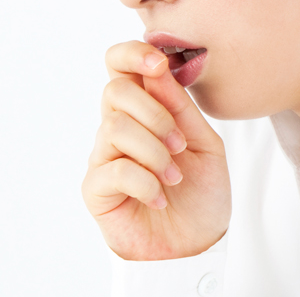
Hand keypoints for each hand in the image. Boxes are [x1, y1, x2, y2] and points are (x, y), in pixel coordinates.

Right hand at [81, 40, 231, 260]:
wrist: (197, 244)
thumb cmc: (201, 192)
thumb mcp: (204, 142)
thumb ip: (181, 107)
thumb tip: (158, 68)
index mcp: (143, 109)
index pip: (119, 64)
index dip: (132, 54)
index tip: (159, 64)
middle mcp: (117, 127)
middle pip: (115, 90)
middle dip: (154, 112)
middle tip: (179, 143)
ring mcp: (104, 156)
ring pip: (115, 127)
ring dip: (155, 152)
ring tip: (174, 177)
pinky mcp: (96, 188)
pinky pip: (115, 169)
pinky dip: (146, 183)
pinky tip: (160, 198)